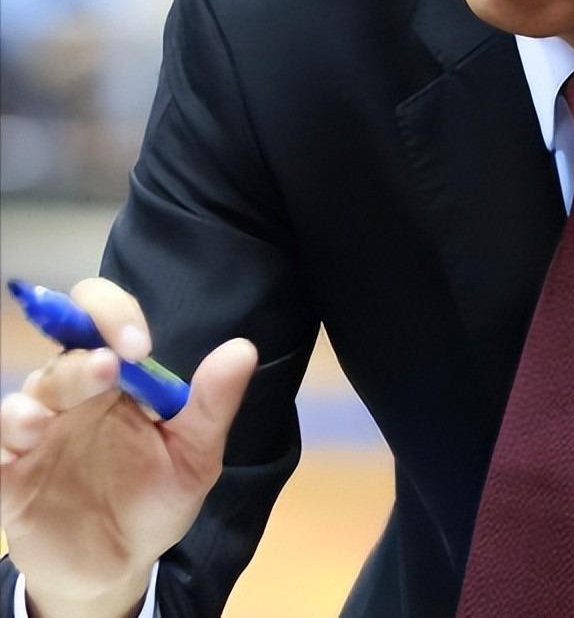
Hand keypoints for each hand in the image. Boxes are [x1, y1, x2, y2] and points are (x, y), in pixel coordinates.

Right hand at [0, 278, 256, 617]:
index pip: (105, 320)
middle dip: (84, 357)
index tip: (139, 344)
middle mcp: (77, 395)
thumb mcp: (195, 454)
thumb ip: (212, 402)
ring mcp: (40, 432)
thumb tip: (243, 349)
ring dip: (47, 392)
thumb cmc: (156, 497)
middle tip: (108, 366)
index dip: (114, 315)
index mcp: (121, 379)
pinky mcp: (11, 473)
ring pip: (32, 392)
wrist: (118, 565)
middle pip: (67, 352)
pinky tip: (27, 434)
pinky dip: (7, 430)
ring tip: (56, 410)